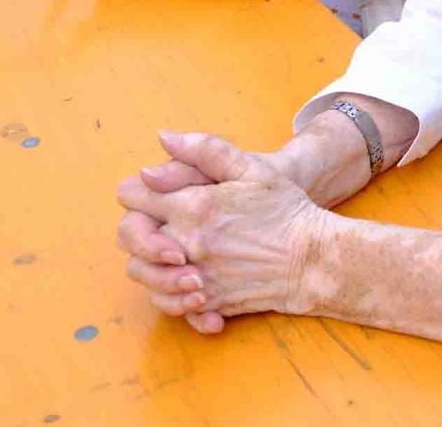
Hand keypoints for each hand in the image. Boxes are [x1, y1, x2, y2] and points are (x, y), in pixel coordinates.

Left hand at [116, 131, 329, 333]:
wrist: (313, 259)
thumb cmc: (285, 210)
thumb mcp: (252, 168)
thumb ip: (205, 149)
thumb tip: (163, 138)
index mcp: (193, 205)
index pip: (133, 195)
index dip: (137, 191)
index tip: (149, 192)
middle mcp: (186, 242)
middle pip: (128, 237)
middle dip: (137, 229)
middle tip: (155, 226)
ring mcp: (194, 275)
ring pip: (142, 274)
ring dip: (149, 262)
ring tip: (171, 254)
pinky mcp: (206, 301)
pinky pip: (166, 303)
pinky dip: (168, 295)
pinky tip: (183, 282)